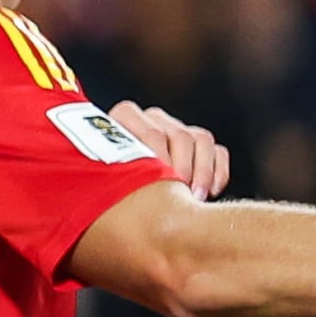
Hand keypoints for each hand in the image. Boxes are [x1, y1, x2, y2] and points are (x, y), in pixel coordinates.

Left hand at [109, 100, 232, 196]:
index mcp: (124, 118)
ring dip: (202, 172)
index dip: (160, 160)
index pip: (150, 133)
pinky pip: (218, 151)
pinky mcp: (200, 143)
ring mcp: (178, 128)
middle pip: (180, 136)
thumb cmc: (101, 188)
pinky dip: (218, 172)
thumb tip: (116, 191)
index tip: (159, 186)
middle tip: (180, 196)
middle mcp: (153, 118)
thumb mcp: (98, 179)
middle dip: (184, 170)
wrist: (115, 195)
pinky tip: (211, 193)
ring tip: (195, 198)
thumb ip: (105, 179)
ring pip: (201, 140)